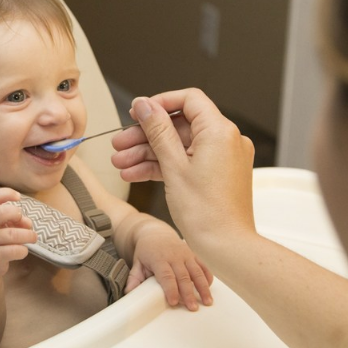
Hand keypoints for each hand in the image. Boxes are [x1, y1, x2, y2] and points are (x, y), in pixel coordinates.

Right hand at [0, 187, 37, 280]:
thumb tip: (28, 223)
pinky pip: (13, 251)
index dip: (5, 194)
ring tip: (32, 238)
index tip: (18, 197)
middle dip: (16, 214)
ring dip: (27, 235)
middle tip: (23, 220)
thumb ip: (14, 220)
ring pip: (11, 234)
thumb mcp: (0, 227)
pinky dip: (23, 250)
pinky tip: (23, 251)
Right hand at [111, 89, 255, 248]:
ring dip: (148, 153)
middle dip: (146, 135)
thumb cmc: (207, 213)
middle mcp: (226, 140)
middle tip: (120, 144)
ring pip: (179, 146)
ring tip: (122, 164)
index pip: (189, 100)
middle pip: (179, 125)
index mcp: (220, 131)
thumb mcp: (173, 166)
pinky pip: (187, 161)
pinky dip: (163, 166)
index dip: (159, 103)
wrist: (226, 247)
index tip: (137, 112)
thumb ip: (157, 131)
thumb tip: (145, 106)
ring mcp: (223, 158)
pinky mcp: (217, 174)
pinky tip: (137, 174)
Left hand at [125, 222, 213, 310]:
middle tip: (192, 308)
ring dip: (203, 288)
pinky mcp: (193, 255)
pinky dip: (207, 277)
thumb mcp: (137, 262)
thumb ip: (134, 278)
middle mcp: (174, 256)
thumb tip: (129, 293)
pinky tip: (209, 289)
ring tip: (207, 302)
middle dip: (189, 293)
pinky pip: (202, 266)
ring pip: (196, 272)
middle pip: (183, 276)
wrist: (155, 232)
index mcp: (159, 258)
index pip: (166, 275)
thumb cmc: (146, 250)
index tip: (174, 302)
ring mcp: (186, 254)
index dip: (171, 289)